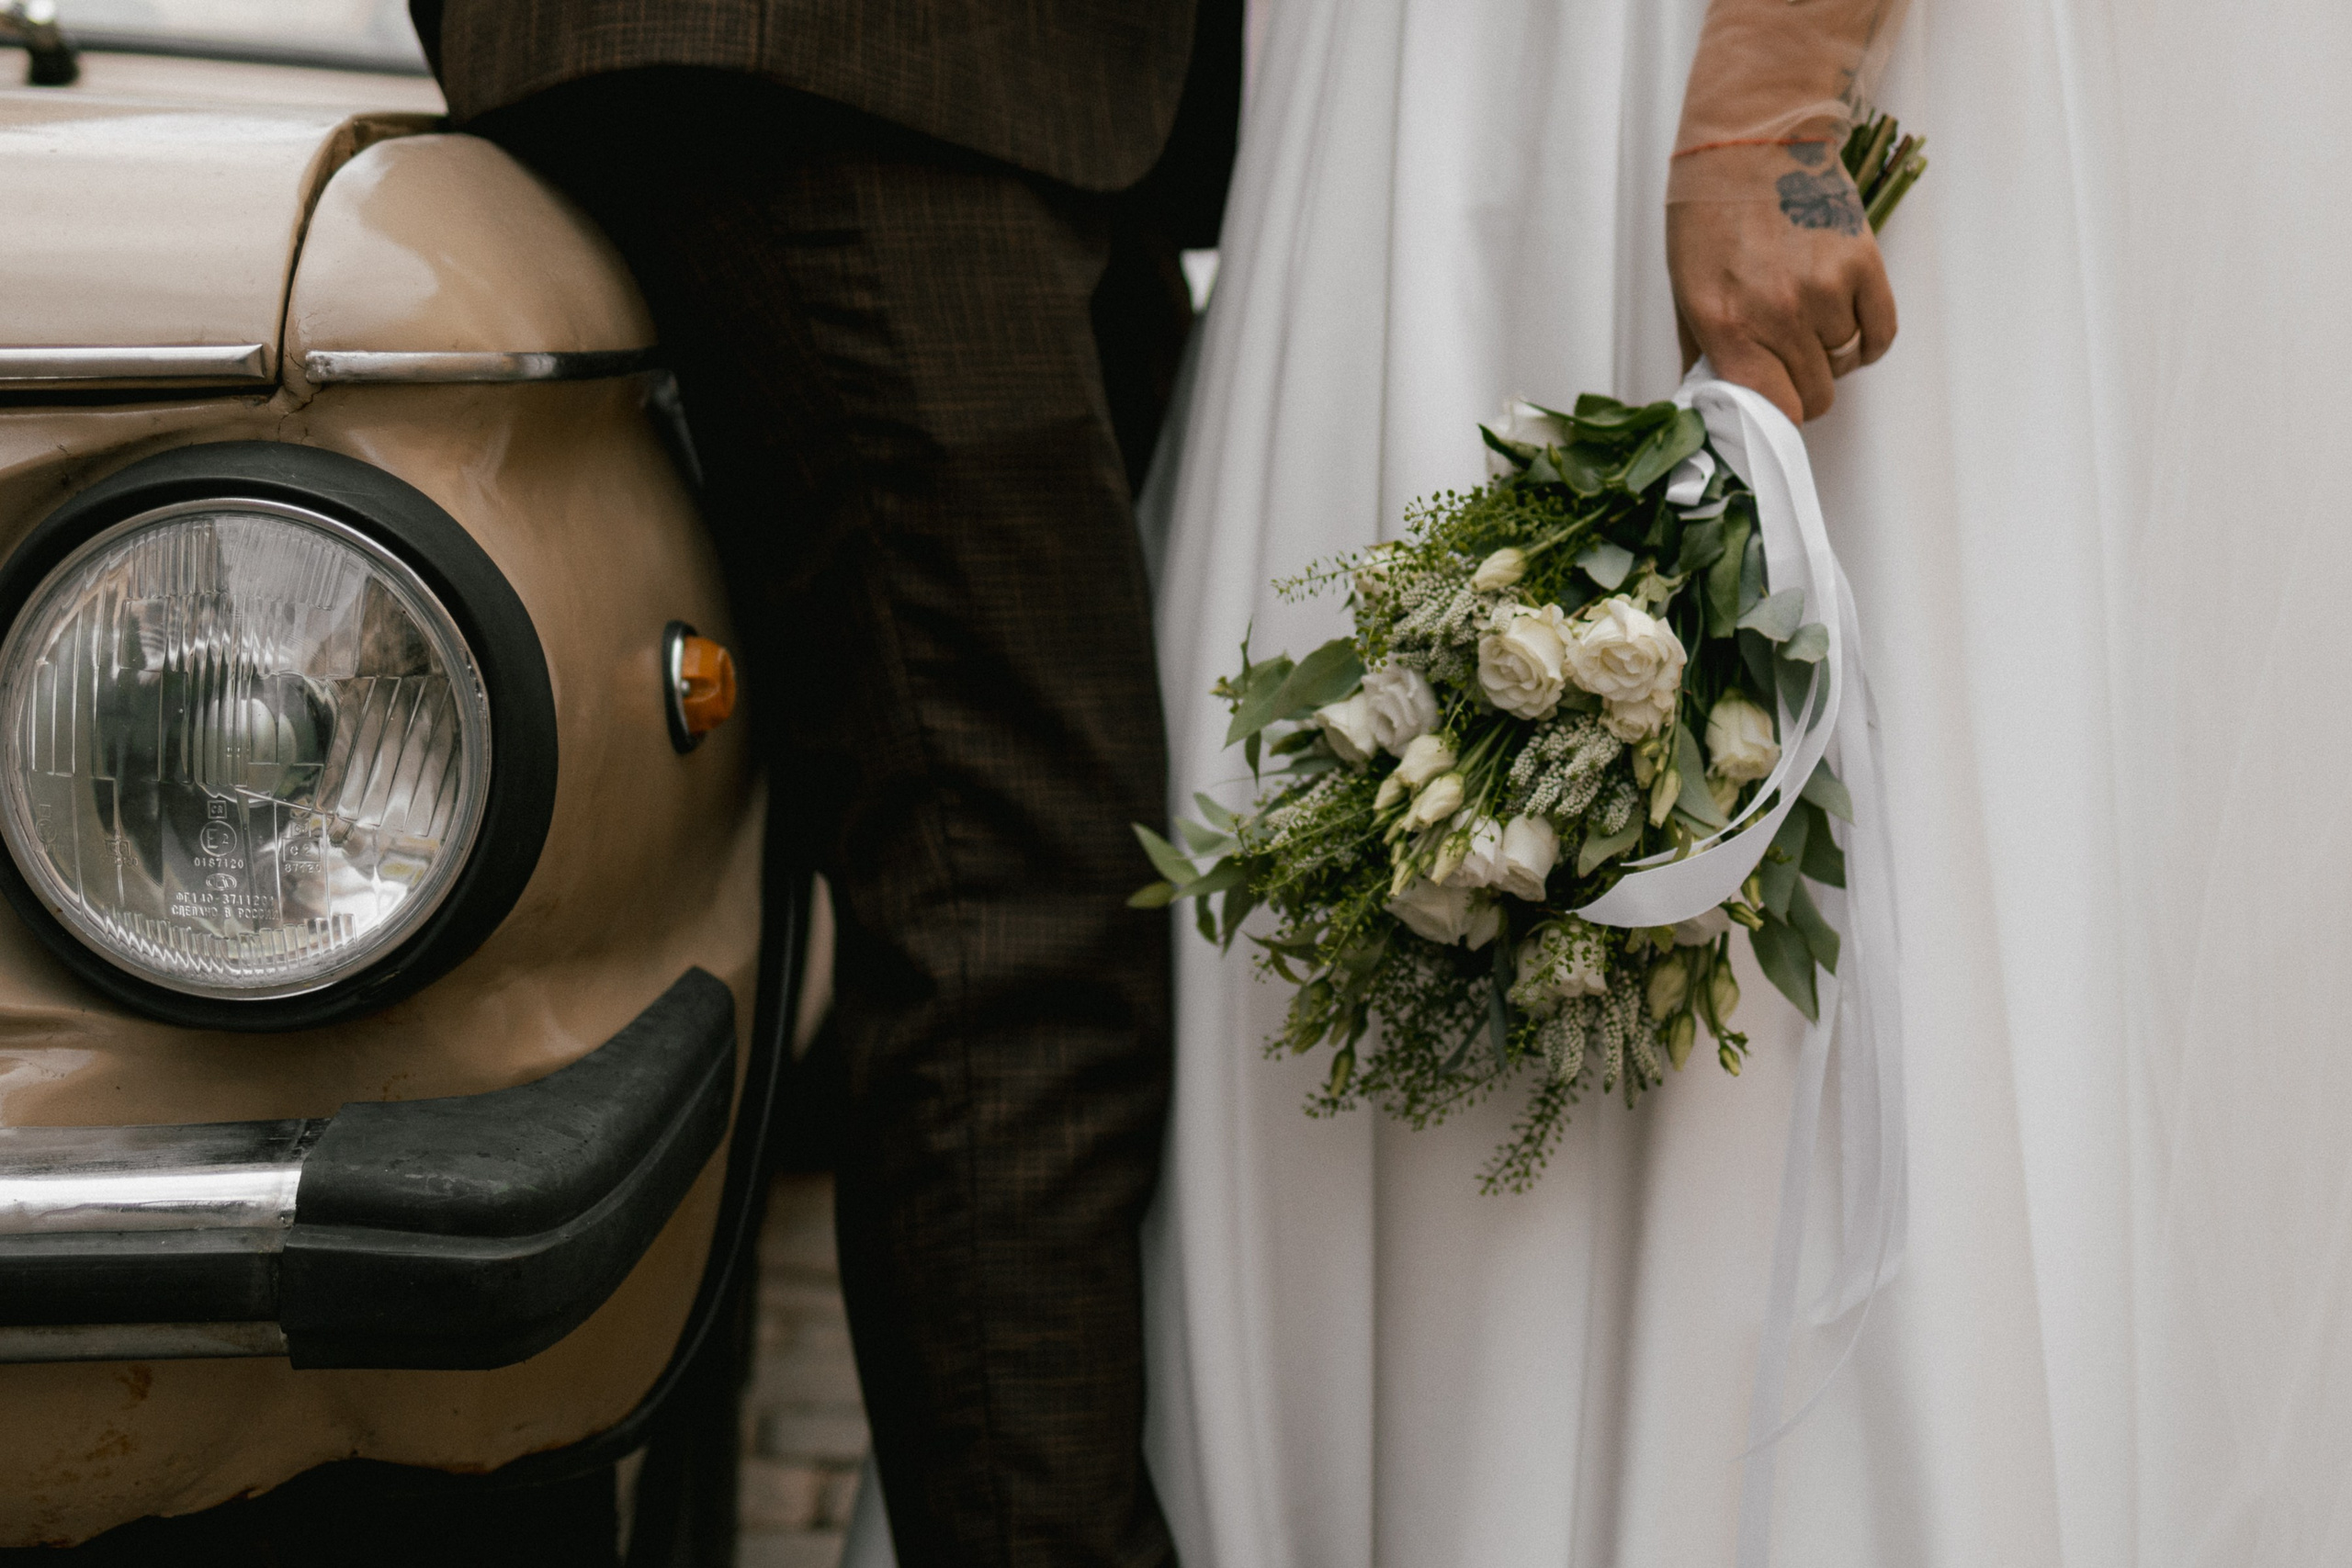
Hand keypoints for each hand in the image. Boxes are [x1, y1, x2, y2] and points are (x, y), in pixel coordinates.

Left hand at [1667, 148, 1895, 422]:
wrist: (1751, 143)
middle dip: (1802, 387)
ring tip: (1807, 318)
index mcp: (1727, 324)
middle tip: (1787, 362)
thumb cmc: (1709, 217)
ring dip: (1830, 354)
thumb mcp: (1685, 293)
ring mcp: (1825, 288)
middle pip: (1815, 394)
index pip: (1773, 410)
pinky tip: (1844, 323)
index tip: (1773, 408)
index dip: (1776, 418)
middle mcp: (1779, 313)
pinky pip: (1880, 334)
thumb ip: (1703, 357)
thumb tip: (1715, 410)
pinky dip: (1866, 340)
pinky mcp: (1862, 263)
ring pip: (1845, 362)